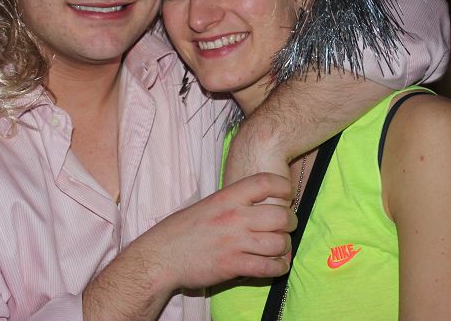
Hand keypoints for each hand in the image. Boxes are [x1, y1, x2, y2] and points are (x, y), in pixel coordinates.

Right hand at [136, 172, 295, 291]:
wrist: (161, 257)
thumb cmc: (180, 231)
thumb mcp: (206, 206)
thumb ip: (231, 203)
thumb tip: (256, 204)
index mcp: (226, 198)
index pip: (265, 182)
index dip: (283, 186)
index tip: (287, 193)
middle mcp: (234, 217)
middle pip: (281, 216)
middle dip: (290, 222)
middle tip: (287, 226)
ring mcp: (235, 242)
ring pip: (279, 243)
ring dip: (285, 247)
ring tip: (280, 248)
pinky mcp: (234, 266)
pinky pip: (269, 267)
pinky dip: (278, 268)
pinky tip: (275, 265)